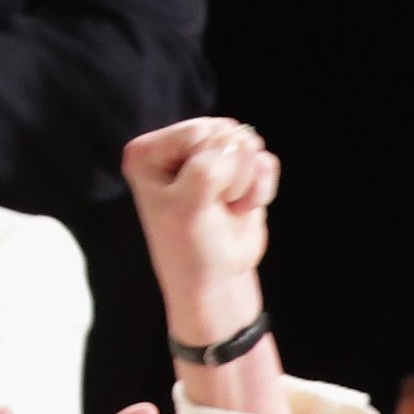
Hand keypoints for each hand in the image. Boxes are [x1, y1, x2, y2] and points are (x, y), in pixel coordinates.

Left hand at [124, 115, 277, 345]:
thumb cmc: (191, 248)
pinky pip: (265, 161)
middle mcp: (176, 147)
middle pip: (224, 134)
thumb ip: (209, 169)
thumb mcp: (187, 208)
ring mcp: (210, 155)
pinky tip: (242, 208)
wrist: (217, 280)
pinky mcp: (239, 168)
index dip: (210, 167)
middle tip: (213, 205)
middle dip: (229, 174)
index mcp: (147, 152)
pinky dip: (261, 189)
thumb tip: (244, 144)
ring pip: (248, 145)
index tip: (195, 200)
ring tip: (226, 207)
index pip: (197, 133)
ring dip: (245, 183)